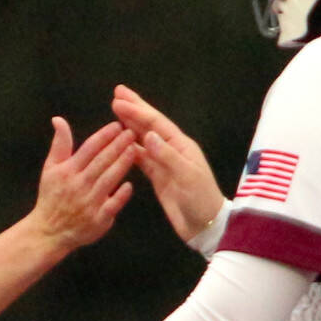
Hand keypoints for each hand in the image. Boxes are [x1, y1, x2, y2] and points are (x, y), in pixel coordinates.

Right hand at [31, 118, 134, 251]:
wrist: (49, 231)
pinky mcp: (98, 219)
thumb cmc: (52, 196)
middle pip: (101, 161)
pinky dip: (121, 195)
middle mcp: (78, 185)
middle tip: (132, 132)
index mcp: (68, 171)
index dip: (104, 136)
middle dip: (118, 145)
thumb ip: (60, 143)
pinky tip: (130, 184)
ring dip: (122, 164)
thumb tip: (58, 119)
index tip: (117, 125)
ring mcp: (89, 203)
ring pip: (109, 179)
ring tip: (135, 149)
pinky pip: (112, 204)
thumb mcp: (50, 168)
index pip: (89, 148)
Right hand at [111, 85, 224, 242]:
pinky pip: (142, 158)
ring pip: (144, 140)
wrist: (205, 226)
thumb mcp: (187, 177)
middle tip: (116, 95)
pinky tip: (120, 143)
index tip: (118, 100)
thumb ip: (167, 156)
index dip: (137, 110)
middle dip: (134, 110)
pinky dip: (130, 149)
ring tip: (115, 113)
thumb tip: (148, 135)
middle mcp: (173, 150)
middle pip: (149, 126)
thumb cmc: (201, 200)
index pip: (156, 123)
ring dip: (130, 126)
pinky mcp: (159, 177)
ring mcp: (165, 163)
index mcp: (182, 146)